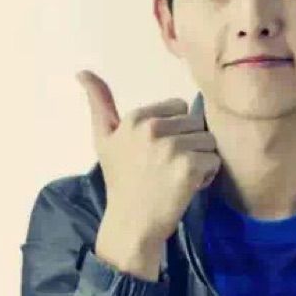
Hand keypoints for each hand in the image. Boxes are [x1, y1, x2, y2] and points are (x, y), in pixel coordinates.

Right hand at [76, 69, 220, 275]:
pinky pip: (214, 160)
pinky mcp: (189, 167)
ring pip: (208, 141)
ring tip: (179, 176)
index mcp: (137, 117)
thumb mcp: (104, 139)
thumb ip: (99, 102)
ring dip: (200, 159)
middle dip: (189, 144)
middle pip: (196, 123)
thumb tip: (82, 71)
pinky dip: (207, 175)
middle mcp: (153, 128)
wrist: (131, 224)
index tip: (159, 151)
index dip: (175, 130)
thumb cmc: (121, 181)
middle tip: (169, 167)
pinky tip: (188, 187)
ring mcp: (172, 147)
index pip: (179, 107)